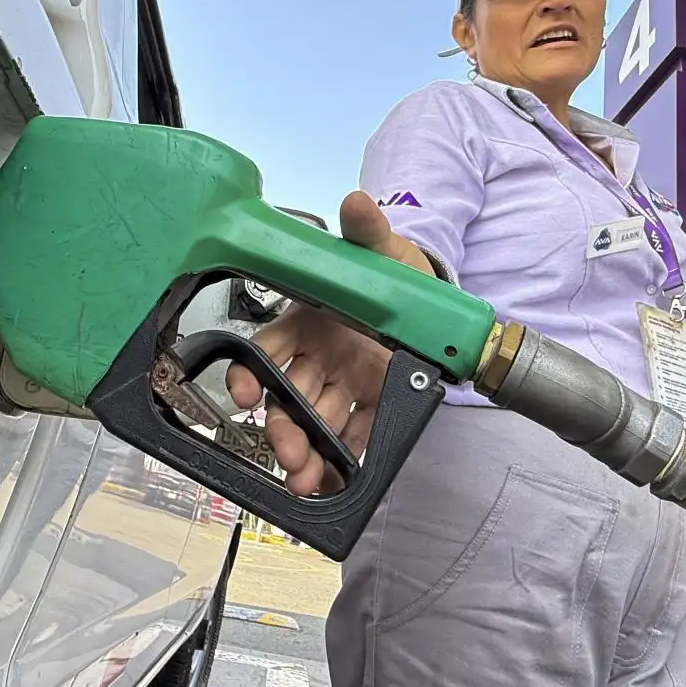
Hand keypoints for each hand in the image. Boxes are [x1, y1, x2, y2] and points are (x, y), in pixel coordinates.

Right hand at [226, 191, 436, 494]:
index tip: (244, 392)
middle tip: (286, 452)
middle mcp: (319, 356)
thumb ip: (367, 231)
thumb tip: (356, 203)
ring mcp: (344, 384)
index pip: (270, 346)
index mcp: (309, 318)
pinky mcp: (374, 405)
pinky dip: (343, 462)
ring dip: (306, 452)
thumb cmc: (398, 272)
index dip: (252, 370)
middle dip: (282, 426)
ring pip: (315, 421)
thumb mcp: (385, 249)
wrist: (441, 302)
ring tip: (305, 478)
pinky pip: (354, 437)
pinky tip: (336, 483)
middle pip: (288, 394)